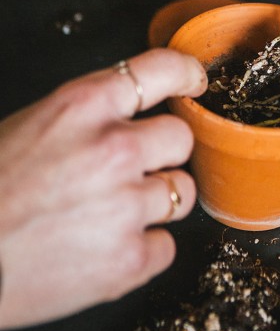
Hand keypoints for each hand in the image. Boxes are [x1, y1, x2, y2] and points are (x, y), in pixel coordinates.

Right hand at [0, 49, 204, 328]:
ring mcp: (126, 206)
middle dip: (162, 152)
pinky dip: (143, 250)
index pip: (162, 70)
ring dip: (155, 202)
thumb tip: (136, 114)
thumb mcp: (33, 125)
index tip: (194, 82)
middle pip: (181, 137)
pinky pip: (168, 246)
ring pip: (181, 192)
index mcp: (84, 106)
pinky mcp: (128, 260)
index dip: (186, 73)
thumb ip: (90, 115)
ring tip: (108, 214)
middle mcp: (114, 149)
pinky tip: (104, 248)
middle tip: (131, 169)